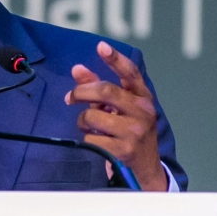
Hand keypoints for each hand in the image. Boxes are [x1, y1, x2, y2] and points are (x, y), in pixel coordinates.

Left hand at [65, 41, 166, 190]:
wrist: (145, 168)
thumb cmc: (129, 132)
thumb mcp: (119, 108)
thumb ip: (98, 88)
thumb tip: (77, 69)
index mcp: (143, 97)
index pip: (130, 73)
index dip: (115, 59)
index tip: (101, 47)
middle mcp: (142, 111)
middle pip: (105, 90)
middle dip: (81, 91)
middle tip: (71, 97)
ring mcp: (134, 131)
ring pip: (92, 115)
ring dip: (83, 120)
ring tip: (89, 126)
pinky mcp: (124, 150)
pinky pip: (91, 138)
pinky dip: (87, 139)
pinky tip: (96, 141)